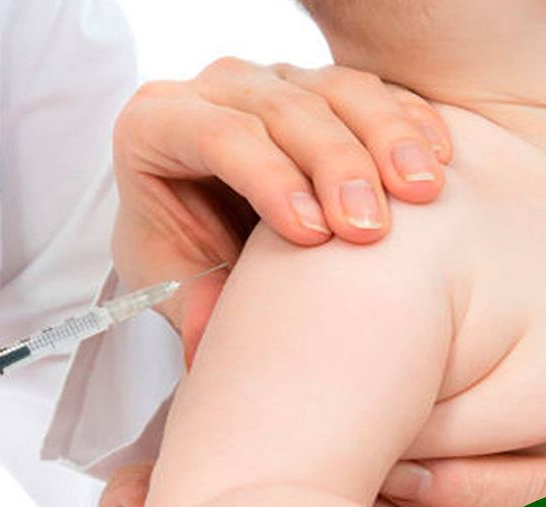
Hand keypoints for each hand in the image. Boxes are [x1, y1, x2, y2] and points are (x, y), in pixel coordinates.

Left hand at [112, 59, 452, 364]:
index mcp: (154, 126)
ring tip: (421, 194)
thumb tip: (206, 343)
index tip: (312, 234)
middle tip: (370, 228)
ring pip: (333, 90)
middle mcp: (211, 92)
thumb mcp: (171, 280)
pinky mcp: (317, 86)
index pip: (219, 137)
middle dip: (335, 166)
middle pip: (281, 109)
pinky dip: (405, 122)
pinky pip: (368, 90)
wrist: (198, 223)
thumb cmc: (176, 247)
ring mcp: (267, 82)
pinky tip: (433, 160)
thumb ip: (191, 303)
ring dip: (384, 140)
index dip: (270, 179)